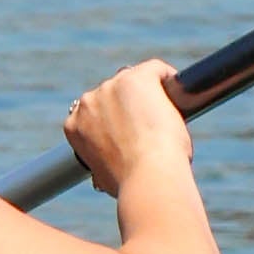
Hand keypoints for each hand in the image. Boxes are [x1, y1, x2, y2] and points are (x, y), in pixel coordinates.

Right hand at [62, 61, 193, 202]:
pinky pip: (156, 70)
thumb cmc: (131, 183)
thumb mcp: (104, 177)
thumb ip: (101, 164)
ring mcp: (112, 86)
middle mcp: (88, 102)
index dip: (113, 118)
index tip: (128, 128)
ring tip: (165, 114)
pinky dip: (168, 78)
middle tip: (149, 123)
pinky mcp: (139, 76)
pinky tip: (179, 92)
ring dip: (148, 94)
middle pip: (113, 93)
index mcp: (74, 125)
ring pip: (134, 81)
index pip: (95, 111)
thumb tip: (102, 176)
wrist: (148, 176)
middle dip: (128, 105)